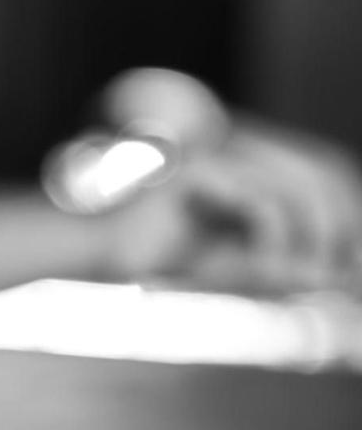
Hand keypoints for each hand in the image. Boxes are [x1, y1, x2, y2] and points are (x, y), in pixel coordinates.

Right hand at [106, 120, 361, 294]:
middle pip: (319, 176)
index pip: (322, 177)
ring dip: (308, 241)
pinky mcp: (199, 170)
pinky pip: (258, 203)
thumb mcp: (230, 264)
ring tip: (306, 280)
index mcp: (250, 163)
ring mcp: (218, 154)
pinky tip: (267, 271)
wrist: (93, 255)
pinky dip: (272, 243)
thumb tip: (328, 276)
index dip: (344, 217)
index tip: (349, 267)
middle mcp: (239, 149)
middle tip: (341, 274)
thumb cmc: (154, 260)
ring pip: (295, 192)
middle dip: (339, 227)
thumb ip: (276, 263)